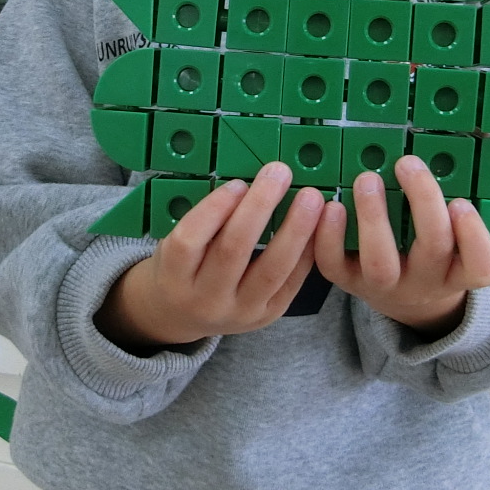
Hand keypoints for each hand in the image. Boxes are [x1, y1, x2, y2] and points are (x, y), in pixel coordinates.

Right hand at [95, 162, 325, 352]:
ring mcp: (239, 312)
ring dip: (295, 229)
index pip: (190, 241)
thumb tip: (249, 181)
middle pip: (233, 251)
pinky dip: (306, 251)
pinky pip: (291, 282)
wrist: (183, 316)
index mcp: (173, 277)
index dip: (214, 209)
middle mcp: (205, 299)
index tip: (238, 182)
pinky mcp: (266, 316)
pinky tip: (317, 225)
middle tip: (279, 173)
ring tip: (310, 197)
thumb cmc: (181, 268)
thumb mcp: (174, 245)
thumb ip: (204, 221)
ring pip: (271, 269)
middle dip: (259, 207)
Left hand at [313, 156, 489, 337]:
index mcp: (458, 273)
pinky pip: (334, 265)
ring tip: (368, 178)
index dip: (474, 237)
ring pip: (380, 262)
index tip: (460, 201)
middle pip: (433, 249)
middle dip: (422, 201)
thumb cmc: (430, 254)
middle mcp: (425, 283)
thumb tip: (434, 156)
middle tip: (408, 164)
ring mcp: (385, 286)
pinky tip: (331, 205)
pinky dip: (329, 234)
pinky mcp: (348, 283)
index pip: (480, 268)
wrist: (400, 296)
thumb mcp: (453, 240)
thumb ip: (451, 209)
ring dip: (373, 216)